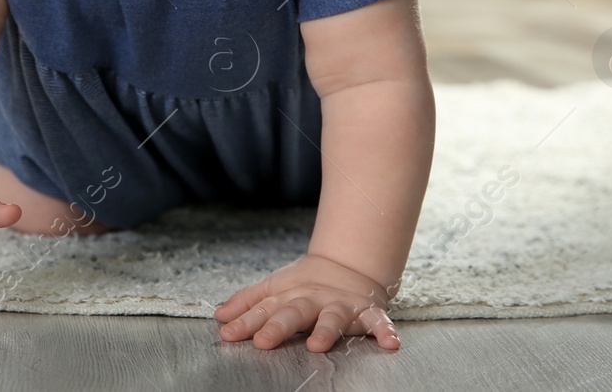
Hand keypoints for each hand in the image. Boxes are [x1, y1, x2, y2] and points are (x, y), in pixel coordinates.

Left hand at [214, 253, 399, 351]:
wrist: (348, 266)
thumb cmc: (305, 285)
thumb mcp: (273, 289)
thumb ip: (247, 304)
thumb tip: (220, 316)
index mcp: (288, 297)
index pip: (263, 310)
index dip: (245, 322)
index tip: (228, 334)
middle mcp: (313, 301)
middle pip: (293, 312)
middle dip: (278, 326)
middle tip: (263, 340)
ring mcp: (340, 306)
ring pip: (332, 318)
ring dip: (326, 331)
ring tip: (318, 345)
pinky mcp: (367, 311)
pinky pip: (379, 321)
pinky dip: (386, 330)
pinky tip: (391, 343)